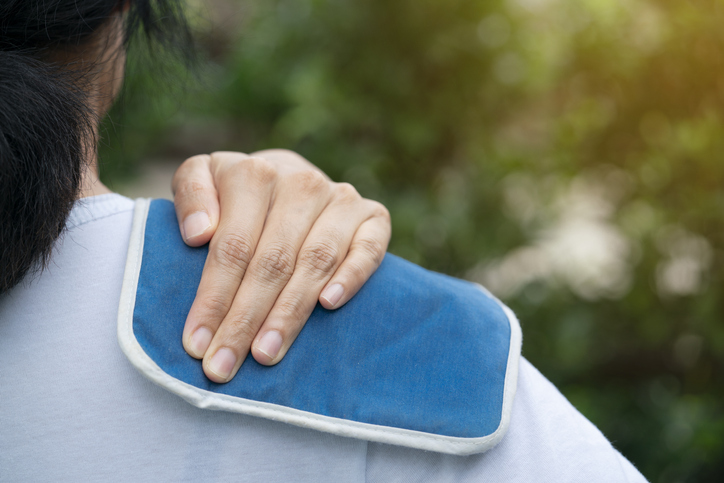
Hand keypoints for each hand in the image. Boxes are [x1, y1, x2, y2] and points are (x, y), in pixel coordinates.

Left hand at [171, 149, 390, 382]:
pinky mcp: (373, 216)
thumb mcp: (202, 178)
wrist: (288, 177)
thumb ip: (191, 194)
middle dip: (245, 319)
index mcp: (254, 173)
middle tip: (224, 366)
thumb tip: (198, 234)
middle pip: (272, 261)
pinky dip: (351, 276)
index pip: (232, 246)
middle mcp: (301, 183)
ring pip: (315, 261)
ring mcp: (341, 198)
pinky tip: (329, 305)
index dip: (214, 297)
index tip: (196, 344)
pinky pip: (368, 249)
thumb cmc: (236, 194)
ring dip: (290, 312)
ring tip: (266, 353)